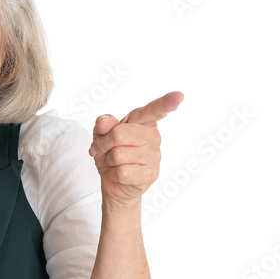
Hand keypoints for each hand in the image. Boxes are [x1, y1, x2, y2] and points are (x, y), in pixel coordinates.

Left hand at [89, 91, 183, 209]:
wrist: (112, 182)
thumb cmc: (109, 154)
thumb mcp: (100, 136)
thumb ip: (102, 125)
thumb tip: (106, 122)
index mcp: (143, 122)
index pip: (154, 110)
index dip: (166, 103)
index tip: (179, 96)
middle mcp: (153, 136)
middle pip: (119, 134)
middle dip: (103, 144)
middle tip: (103, 149)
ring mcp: (155, 156)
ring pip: (118, 155)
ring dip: (108, 160)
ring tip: (114, 162)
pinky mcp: (151, 174)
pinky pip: (122, 172)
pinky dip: (113, 174)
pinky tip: (120, 174)